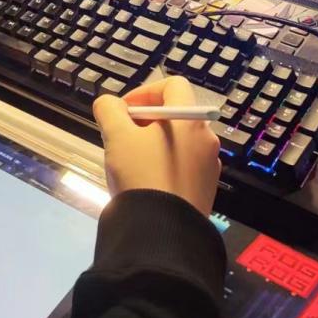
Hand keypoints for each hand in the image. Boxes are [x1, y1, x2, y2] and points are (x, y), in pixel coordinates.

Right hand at [92, 76, 220, 216]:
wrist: (163, 231)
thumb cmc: (141, 173)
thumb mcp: (116, 135)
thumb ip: (109, 110)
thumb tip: (110, 104)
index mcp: (189, 120)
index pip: (172, 86)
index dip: (144, 92)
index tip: (123, 111)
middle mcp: (206, 139)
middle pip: (174, 115)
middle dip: (145, 121)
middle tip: (121, 137)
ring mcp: (209, 166)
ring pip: (178, 142)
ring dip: (153, 144)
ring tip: (130, 162)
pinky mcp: (205, 189)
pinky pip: (183, 166)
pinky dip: (164, 165)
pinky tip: (146, 182)